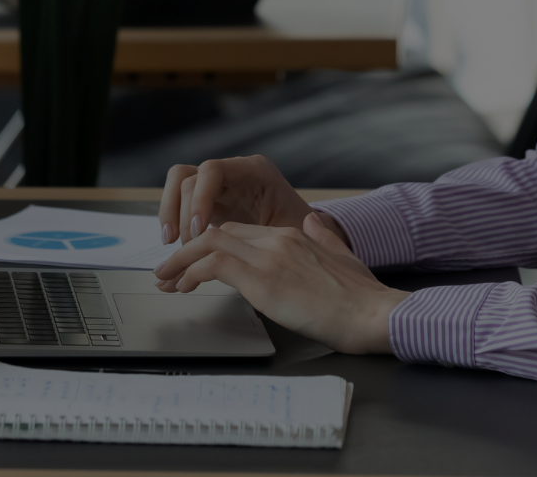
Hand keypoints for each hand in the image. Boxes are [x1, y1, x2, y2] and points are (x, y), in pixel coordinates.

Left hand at [152, 213, 407, 353]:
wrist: (372, 313)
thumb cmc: (361, 297)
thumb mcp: (344, 256)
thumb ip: (324, 237)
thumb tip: (315, 222)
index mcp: (294, 235)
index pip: (240, 230)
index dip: (212, 244)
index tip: (195, 262)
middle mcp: (278, 239)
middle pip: (219, 233)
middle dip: (188, 251)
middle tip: (168, 271)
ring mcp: (269, 257)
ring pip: (209, 243)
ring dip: (181, 261)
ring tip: (165, 280)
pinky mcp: (262, 279)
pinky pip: (214, 265)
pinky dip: (192, 273)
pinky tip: (184, 286)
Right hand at [158, 155, 336, 244]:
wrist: (303, 239)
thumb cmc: (301, 234)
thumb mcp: (290, 231)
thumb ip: (265, 234)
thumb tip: (240, 244)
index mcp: (255, 171)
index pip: (213, 171)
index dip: (200, 198)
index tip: (198, 230)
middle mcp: (233, 172)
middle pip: (188, 177)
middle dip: (180, 212)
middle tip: (184, 245)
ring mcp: (218, 185)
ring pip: (178, 185)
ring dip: (169, 213)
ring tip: (171, 244)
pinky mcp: (209, 201)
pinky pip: (180, 202)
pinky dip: (173, 220)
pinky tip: (175, 245)